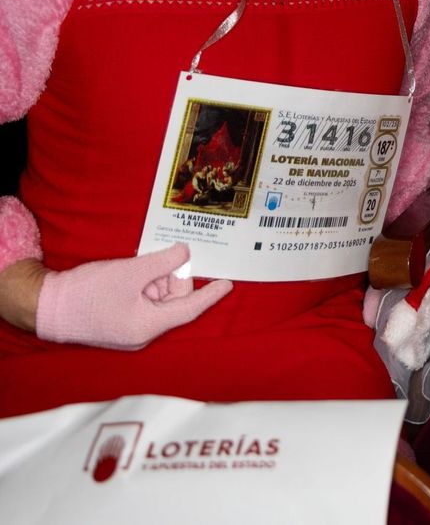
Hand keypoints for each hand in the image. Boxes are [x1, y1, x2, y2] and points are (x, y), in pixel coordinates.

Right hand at [35, 243, 233, 350]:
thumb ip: (163, 262)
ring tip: (140, 266)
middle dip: (171, 277)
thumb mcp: (131, 272)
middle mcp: (143, 333)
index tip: (228, 284)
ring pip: (158, 300)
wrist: (45, 307)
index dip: (210, 294)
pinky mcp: (119, 324)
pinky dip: (144, 286)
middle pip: (173, 301)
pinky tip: (135, 272)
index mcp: (148, 326)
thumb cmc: (86, 293)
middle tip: (165, 257)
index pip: (189, 309)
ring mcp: (130, 330)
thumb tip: (185, 253)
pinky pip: (143, 303)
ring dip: (155, 280)